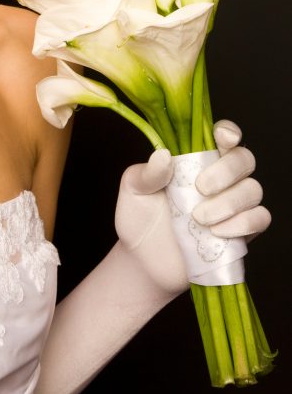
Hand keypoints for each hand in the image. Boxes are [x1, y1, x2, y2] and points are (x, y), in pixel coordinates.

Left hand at [114, 120, 270, 296]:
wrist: (143, 260)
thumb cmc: (139, 218)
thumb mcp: (133, 191)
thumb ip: (147, 173)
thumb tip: (163, 155)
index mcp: (194, 158)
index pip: (222, 136)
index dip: (228, 132)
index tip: (222, 138)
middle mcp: (218, 177)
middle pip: (244, 159)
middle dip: (227, 171)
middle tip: (200, 188)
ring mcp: (232, 204)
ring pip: (253, 189)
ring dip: (231, 202)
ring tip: (199, 218)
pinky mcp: (240, 231)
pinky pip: (260, 219)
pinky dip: (245, 223)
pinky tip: (218, 231)